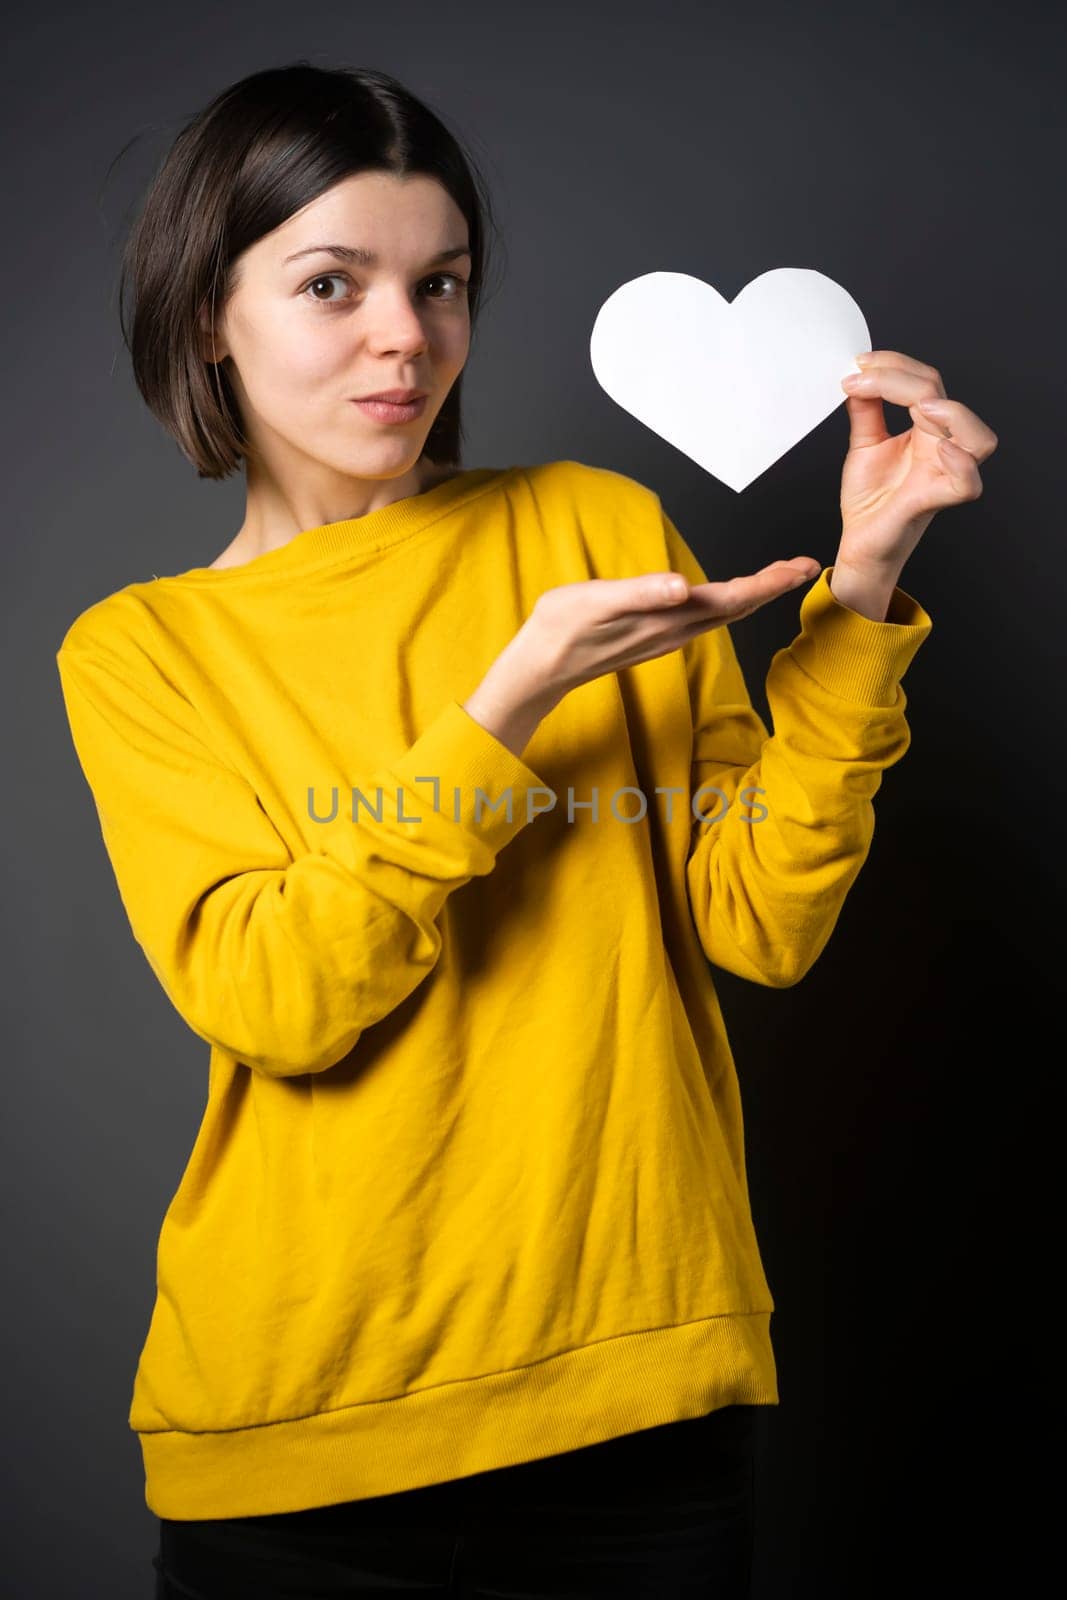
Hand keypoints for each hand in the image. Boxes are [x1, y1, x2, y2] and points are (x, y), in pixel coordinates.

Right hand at [464, 556, 820, 756]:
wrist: (540, 670)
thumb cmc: (561, 630)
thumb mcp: (597, 602)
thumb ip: (642, 593)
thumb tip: (682, 586)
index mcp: (668, 617)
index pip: (731, 597)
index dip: (769, 581)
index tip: (803, 566)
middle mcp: (675, 630)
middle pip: (736, 607)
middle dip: (773, 586)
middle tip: (806, 565)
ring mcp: (666, 637)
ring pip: (723, 615)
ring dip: (755, 595)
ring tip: (779, 576)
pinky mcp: (654, 637)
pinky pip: (705, 619)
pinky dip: (729, 603)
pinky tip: (728, 597)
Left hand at [836, 349, 997, 578]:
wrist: (860, 543)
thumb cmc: (870, 500)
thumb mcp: (864, 444)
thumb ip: (867, 410)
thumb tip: (861, 375)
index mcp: (926, 431)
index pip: (925, 384)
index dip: (894, 366)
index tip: (858, 364)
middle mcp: (941, 448)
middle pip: (943, 398)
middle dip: (903, 378)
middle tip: (863, 377)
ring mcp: (943, 474)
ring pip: (978, 439)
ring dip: (952, 415)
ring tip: (917, 407)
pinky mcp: (936, 500)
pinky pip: (966, 483)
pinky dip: (959, 462)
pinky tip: (938, 448)